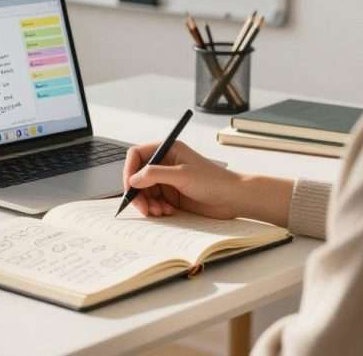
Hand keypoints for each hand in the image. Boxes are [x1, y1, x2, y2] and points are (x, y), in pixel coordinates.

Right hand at [122, 141, 243, 218]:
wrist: (233, 199)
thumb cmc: (214, 181)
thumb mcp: (182, 175)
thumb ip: (154, 174)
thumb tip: (133, 179)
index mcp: (167, 150)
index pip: (137, 155)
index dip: (130, 171)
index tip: (130, 187)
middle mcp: (165, 164)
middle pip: (138, 177)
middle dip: (138, 193)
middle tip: (143, 208)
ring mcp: (168, 180)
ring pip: (144, 191)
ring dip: (148, 203)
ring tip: (159, 211)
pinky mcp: (172, 195)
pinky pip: (154, 201)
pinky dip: (156, 208)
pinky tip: (167, 212)